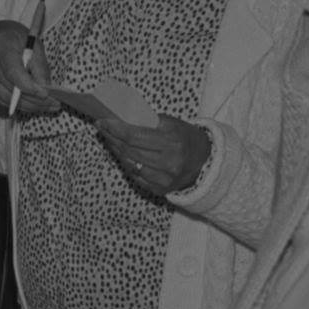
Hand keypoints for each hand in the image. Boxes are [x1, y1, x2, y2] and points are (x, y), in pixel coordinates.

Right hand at [0, 19, 57, 115]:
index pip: (13, 73)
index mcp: (1, 46)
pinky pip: (2, 100)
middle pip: (11, 89)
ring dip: (28, 106)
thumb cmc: (14, 38)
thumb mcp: (33, 43)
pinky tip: (32, 103)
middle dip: (34, 100)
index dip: (30, 87)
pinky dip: (18, 104)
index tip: (46, 94)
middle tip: (53, 104)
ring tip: (46, 106)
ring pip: (7, 99)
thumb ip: (39, 66)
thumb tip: (44, 88)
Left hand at [92, 111, 211, 195]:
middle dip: (112, 137)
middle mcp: (168, 162)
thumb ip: (149, 122)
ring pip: (130, 164)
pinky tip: (121, 153)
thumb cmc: (186, 138)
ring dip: (116, 150)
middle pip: (129, 150)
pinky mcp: (161, 189)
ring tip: (109, 138)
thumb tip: (122, 119)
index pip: (134, 136)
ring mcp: (164, 179)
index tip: (102, 121)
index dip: (115, 129)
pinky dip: (127, 164)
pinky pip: (136, 176)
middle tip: (101, 128)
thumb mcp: (172, 124)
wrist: (206, 162)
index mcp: (172, 142)